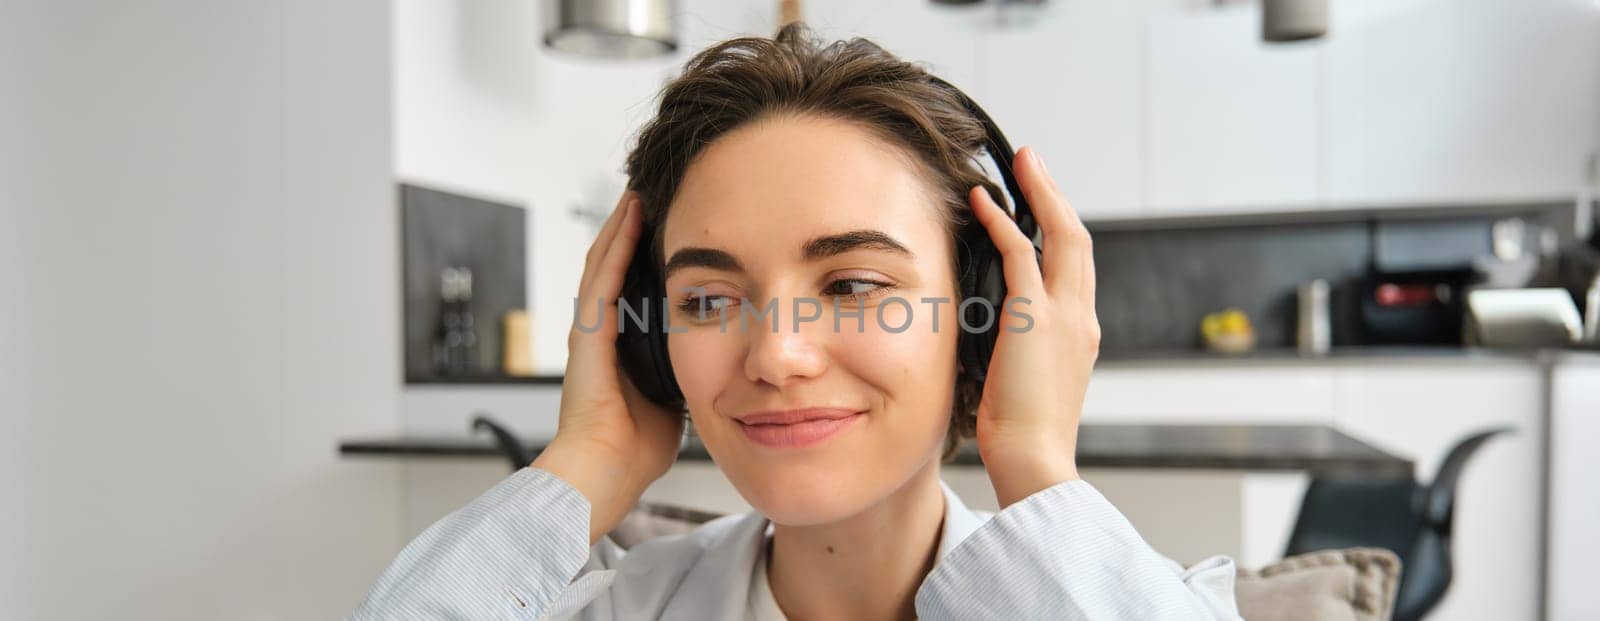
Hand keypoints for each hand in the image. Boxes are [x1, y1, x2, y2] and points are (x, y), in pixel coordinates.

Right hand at [533, 190, 684, 543]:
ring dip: (622, 224)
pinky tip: (630, 215)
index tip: (669, 224)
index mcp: (619, 346)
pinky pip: (602, 278)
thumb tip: (726, 361)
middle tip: (652, 191)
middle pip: (614, 264)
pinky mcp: (587, 334)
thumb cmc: (635, 450)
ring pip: (604, 261)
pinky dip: (616, 244)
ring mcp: (590, 331)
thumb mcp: (677, 399)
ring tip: (639, 189)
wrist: (604, 474)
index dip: (646, 253)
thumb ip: (691, 373)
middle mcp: (600, 332)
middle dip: (632, 228)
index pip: (631, 286)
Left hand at [967, 146, 1099, 507]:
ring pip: (1062, 234)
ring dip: (1040, 192)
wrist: (1034, 460)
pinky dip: (1003, 221)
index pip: (1076, 268)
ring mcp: (1065, 315)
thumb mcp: (1024, 382)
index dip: (1059, 231)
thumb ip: (1018, 351)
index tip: (1040, 207)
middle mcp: (1082, 317)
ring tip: (1021, 163)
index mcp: (1081, 334)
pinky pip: (1021, 252)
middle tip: (1034, 164)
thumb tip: (990, 335)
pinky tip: (984, 201)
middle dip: (1056, 196)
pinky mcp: (1036, 317)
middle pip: (1078, 239)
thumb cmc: (1022, 435)